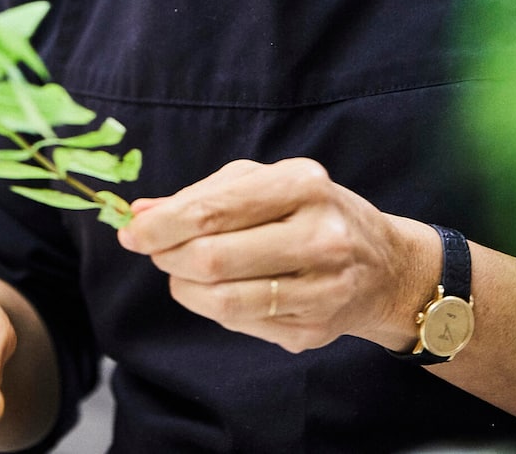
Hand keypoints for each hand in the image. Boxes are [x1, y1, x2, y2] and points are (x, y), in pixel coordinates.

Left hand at [118, 159, 437, 353]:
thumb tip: (140, 213)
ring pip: (222, 300)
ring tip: (180, 272)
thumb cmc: (311, 212)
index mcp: (303, 185)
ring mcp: (321, 289)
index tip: (130, 230)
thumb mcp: (266, 184)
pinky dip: (213, 308)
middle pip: (213, 258)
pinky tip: (217, 290)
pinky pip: (241, 324)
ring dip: (184, 287)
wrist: (385, 265)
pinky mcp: (314, 330)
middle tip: (154, 251)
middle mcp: (319, 235)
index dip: (162, 225)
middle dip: (168, 256)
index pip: (214, 210)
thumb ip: (203, 196)